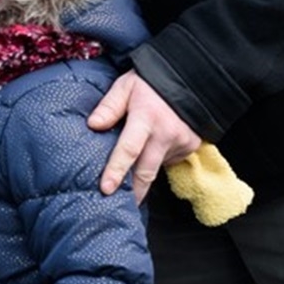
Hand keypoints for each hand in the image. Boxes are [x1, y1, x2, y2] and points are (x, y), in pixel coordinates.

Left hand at [88, 71, 201, 202]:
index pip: (129, 150)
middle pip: (146, 171)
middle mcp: (166, 134)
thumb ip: (109, 106)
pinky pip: (168, 160)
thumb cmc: (151, 82)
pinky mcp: (191, 147)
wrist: (191, 78)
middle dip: (133, 192)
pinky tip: (152, 147)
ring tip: (130, 173)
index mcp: (146, 118)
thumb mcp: (126, 86)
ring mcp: (181, 143)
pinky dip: (157, 158)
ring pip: (156, 167)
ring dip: (143, 172)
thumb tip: (93, 125)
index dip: (116, 170)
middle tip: (117, 205)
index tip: (106, 189)